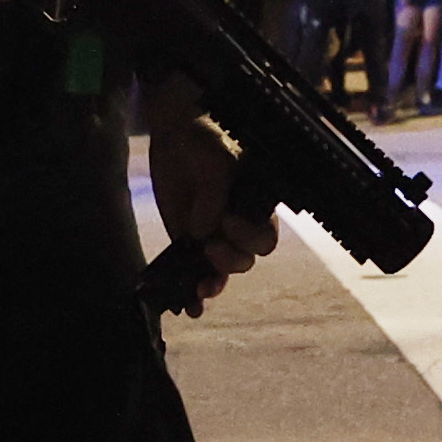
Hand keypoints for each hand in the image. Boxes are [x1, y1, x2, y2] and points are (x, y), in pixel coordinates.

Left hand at [145, 108, 278, 310]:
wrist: (176, 134)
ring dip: (212, 283)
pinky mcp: (190, 243)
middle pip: (247, 258)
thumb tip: (205, 232)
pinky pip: (195, 272)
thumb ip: (214, 194)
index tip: (226, 220)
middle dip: (230, 260)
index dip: (248, 236)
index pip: (265, 236)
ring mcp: (215, 235)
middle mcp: (240, 225)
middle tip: (209, 246)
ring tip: (199, 288)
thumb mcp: (216, 158)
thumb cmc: (205, 138)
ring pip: (223, 270)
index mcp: (256, 205)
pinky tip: (188, 306)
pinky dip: (192, 292)